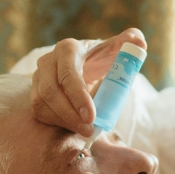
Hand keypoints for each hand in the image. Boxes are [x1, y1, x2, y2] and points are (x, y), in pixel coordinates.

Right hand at [30, 28, 145, 136]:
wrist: (85, 65)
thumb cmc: (102, 58)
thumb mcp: (116, 49)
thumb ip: (130, 42)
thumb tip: (139, 43)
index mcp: (68, 49)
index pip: (68, 73)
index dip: (78, 96)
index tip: (91, 116)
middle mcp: (47, 61)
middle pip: (50, 91)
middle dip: (70, 114)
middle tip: (90, 129)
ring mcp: (38, 78)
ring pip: (42, 104)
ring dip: (64, 121)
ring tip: (85, 131)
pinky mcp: (35, 94)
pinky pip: (40, 112)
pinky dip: (57, 123)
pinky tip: (74, 128)